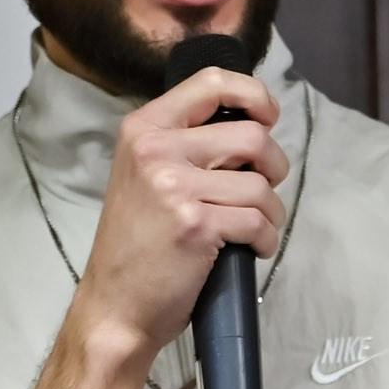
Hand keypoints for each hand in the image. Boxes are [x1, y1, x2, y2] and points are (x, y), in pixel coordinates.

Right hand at [71, 65, 287, 363]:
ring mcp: (174, 187)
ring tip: (253, 227)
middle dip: (274, 167)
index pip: (212, 81)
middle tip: (262, 190)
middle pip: (253, 136)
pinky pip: (257, 221)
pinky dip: (265, 239)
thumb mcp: (145, 175)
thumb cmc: (137, 246)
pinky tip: (249, 249)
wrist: (115, 306)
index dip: (255, 95)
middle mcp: (156, 150)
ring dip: (271, 212)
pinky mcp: (196, 225)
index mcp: (143, 129)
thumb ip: (185, 144)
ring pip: (262, 185)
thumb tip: (249, 127)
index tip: (267, 118)